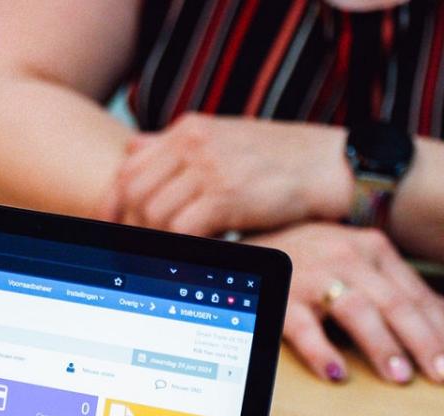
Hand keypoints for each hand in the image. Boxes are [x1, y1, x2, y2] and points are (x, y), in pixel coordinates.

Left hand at [103, 113, 350, 235]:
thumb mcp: (221, 142)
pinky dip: (179, 249)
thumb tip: (129, 151)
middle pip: (134, 194)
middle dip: (131, 229)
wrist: (330, 166)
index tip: (112, 231)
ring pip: (155, 214)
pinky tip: (189, 258)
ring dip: (157, 242)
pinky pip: (182, 230)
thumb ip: (174, 148)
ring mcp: (210, 167)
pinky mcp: (226, 194)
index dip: (112, 205)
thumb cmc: (275, 162)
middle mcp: (194, 143)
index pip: (127, 169)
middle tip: (139, 253)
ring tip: (169, 257)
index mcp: (188, 130)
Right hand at [252, 222, 443, 383]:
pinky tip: (336, 374)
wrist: (251, 249)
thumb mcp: (354, 260)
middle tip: (440, 372)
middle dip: (422, 341)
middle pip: (395, 303)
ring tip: (399, 376)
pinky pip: (305, 330)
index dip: (439, 327)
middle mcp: (348, 260)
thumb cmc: (308, 259)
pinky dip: (322, 352)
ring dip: (382, 346)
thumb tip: (437, 318)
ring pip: (358, 312)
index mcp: (373, 250)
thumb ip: (389, 286)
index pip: (415, 294)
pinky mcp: (282, 299)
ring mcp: (314, 278)